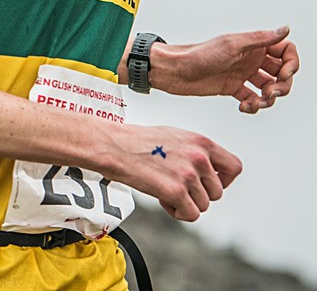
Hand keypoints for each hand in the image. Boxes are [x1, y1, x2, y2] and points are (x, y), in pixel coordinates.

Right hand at [111, 124, 241, 221]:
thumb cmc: (142, 141)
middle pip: (217, 193)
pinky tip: (163, 199)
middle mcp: (199, 157)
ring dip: (186, 204)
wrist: (117, 146)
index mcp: (202, 142)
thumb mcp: (177, 137)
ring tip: (166, 189)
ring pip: (203, 206)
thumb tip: (211, 171)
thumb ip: (198, 152)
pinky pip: (190, 215)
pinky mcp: (176, 191)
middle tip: (178, 187)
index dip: (224, 180)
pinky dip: (177, 213)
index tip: (208, 183)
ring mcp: (189, 174)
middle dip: (199, 195)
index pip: (234, 167)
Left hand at [149, 26, 299, 112]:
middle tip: (271, 93)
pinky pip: (253, 99)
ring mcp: (243, 73)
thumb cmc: (199, 54)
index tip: (284, 74)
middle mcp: (251, 58)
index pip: (285, 51)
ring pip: (269, 88)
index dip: (291, 63)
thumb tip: (285, 28)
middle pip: (281, 72)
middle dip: (282, 85)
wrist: (176, 71)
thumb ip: (261, 39)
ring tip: (257, 103)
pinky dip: (253, 106)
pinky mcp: (233, 88)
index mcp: (253, 44)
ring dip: (269, 99)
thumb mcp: (233, 45)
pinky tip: (244, 107)